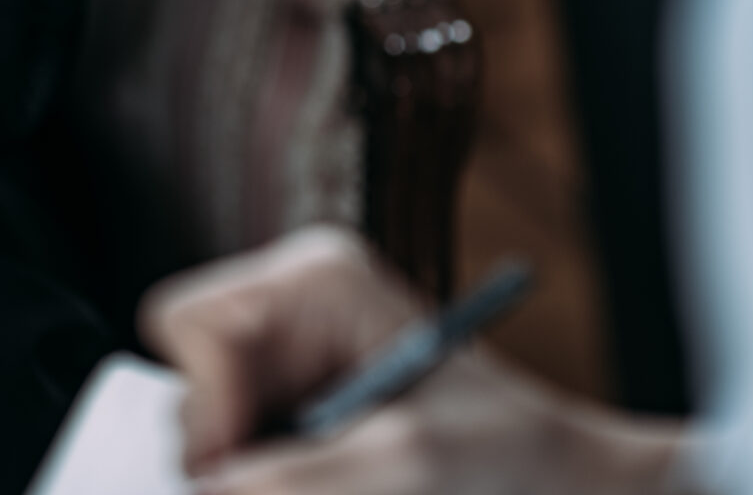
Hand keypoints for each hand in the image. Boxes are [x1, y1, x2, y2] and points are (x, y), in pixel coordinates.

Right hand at [139, 227, 693, 493]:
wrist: (569, 487)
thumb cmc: (515, 456)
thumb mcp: (408, 465)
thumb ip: (298, 478)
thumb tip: (207, 490)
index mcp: (318, 279)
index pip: (196, 325)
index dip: (207, 408)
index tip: (238, 470)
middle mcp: (290, 300)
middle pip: (182, 364)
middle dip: (216, 436)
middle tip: (272, 482)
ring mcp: (284, 349)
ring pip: (197, 412)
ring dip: (241, 463)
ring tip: (327, 477)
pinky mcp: (288, 397)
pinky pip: (228, 439)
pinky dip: (257, 470)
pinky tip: (315, 480)